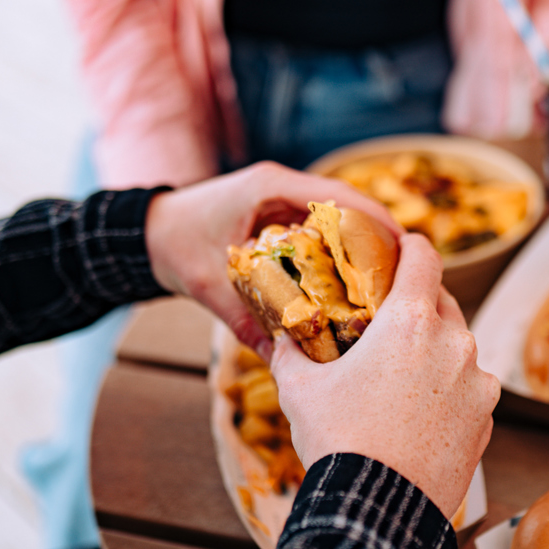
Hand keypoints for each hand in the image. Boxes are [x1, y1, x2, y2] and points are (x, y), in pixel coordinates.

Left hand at [144, 161, 401, 351]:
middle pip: (347, 205)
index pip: (338, 196)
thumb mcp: (209, 285)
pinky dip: (337, 250)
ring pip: (336, 217)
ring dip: (360, 244)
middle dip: (377, 237)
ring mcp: (281, 199)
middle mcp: (281, 186)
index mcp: (271, 187)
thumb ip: (245, 320)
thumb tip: (281, 361)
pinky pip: (319, 228)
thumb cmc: (173, 245)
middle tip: (404, 274)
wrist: (144, 232)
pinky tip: (351, 282)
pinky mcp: (278, 215)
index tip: (404, 248)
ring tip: (387, 282)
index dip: (375, 219)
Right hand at [269, 234, 499, 520]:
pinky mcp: (488, 420)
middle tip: (389, 320)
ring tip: (402, 376)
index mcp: (412, 321)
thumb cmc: (338, 441)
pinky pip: (470, 391)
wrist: (378, 511)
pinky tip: (420, 413)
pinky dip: (450, 392)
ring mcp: (478, 383)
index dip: (410, 246)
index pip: (424, 258)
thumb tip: (280, 336)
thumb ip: (292, 352)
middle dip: (418, 305)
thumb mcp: (299, 389)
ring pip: (459, 349)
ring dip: (435, 352)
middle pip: (443, 303)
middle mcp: (455, 343)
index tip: (400, 247)